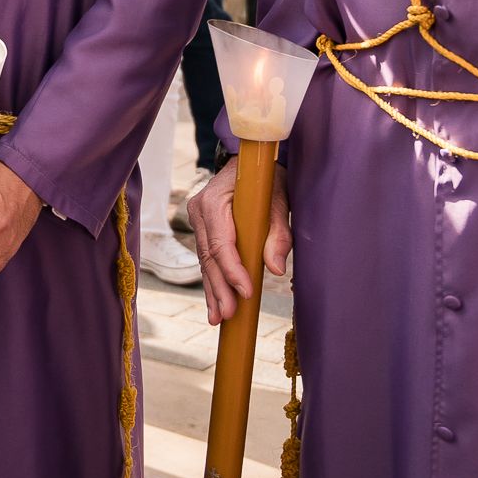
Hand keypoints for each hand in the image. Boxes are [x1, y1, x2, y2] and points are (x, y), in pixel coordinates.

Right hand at [187, 153, 291, 325]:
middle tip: (229, 315)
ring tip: (219, 319)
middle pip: (209, 257)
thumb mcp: (279, 198)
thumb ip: (278, 232)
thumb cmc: (268, 176)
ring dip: (213, 291)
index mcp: (214, 200)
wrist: (254, 158)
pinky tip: (214, 308)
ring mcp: (198, 221)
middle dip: (220, 288)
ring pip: (205, 262)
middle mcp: (199, 211)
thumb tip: (275, 268)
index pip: (221, 243)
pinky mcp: (204, 230)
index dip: (233, 270)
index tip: (247, 291)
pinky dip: (212, 283)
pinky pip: (207, 260)